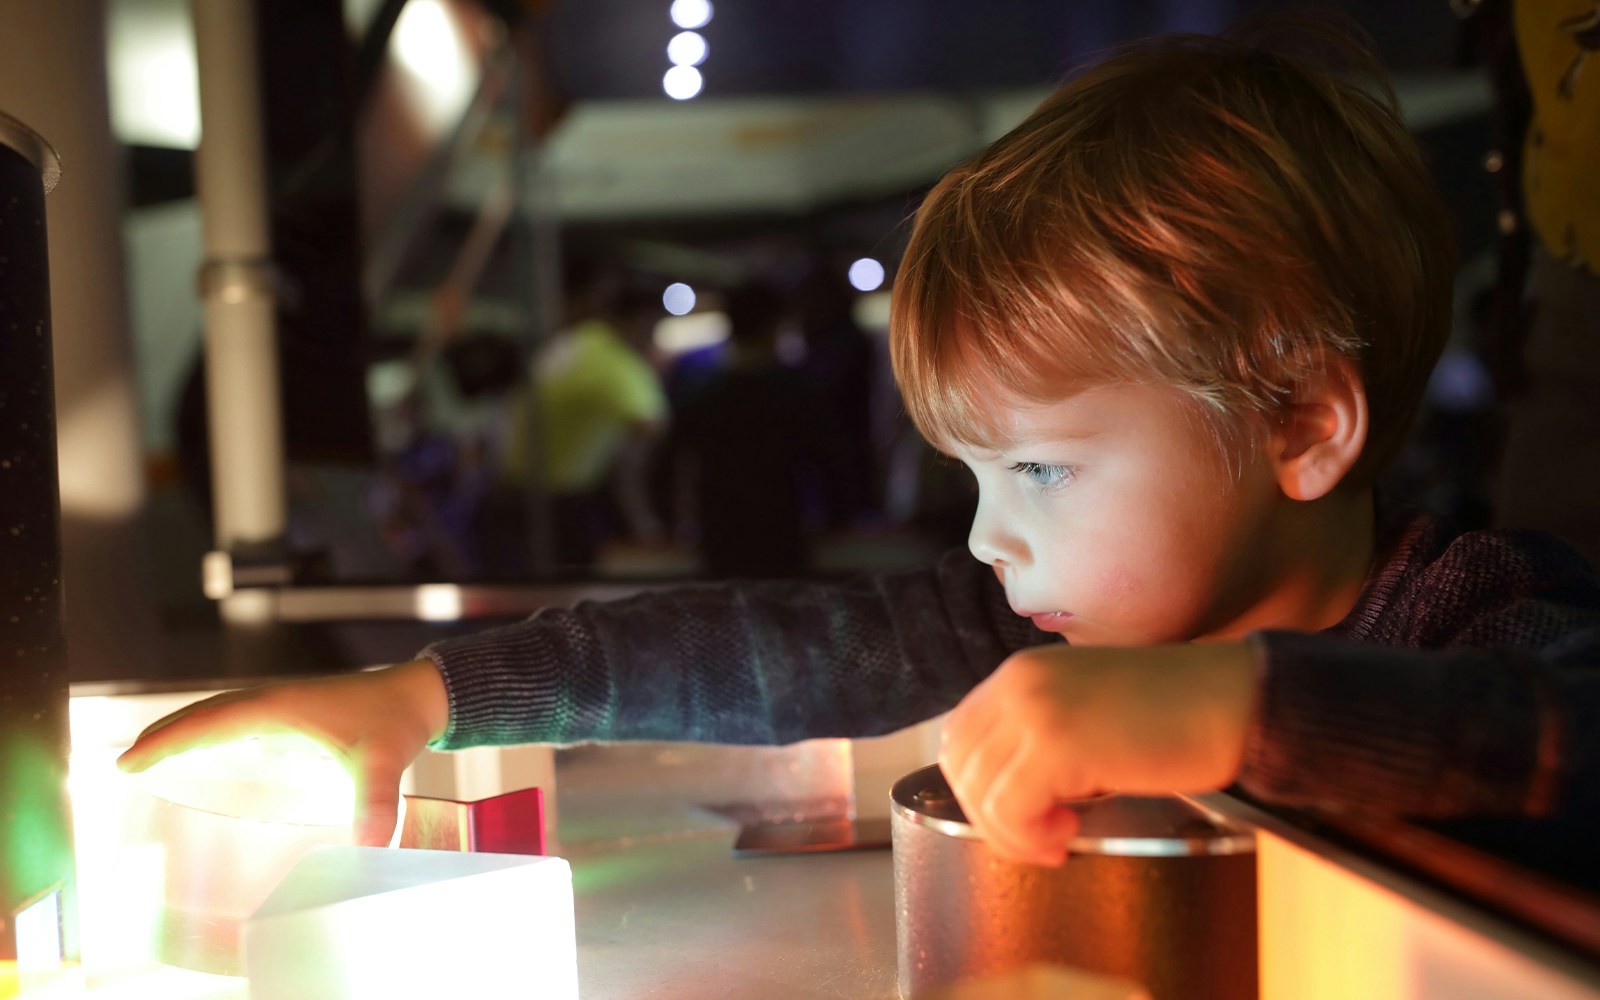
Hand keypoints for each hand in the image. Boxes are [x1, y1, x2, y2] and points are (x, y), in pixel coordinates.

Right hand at [117, 659, 448, 846]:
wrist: (419, 694)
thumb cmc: (396, 723)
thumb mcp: (382, 764)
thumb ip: (374, 804)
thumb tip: (370, 845)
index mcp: (280, 706)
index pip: (210, 721)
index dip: (169, 739)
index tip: (130, 758)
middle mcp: (274, 699)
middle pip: (205, 714)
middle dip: (164, 734)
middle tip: (123, 760)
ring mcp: (283, 703)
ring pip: (220, 712)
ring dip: (185, 729)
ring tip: (149, 752)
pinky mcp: (295, 712)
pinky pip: (240, 719)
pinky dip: (213, 729)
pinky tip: (208, 748)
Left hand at [940, 642, 1261, 866]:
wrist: (1233, 701)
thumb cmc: (1175, 712)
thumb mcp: (1086, 707)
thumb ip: (1039, 731)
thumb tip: (1005, 790)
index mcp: (1022, 672)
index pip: (960, 737)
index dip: (980, 785)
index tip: (1020, 813)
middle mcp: (1018, 684)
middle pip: (962, 767)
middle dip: (991, 816)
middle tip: (1041, 836)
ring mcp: (1034, 711)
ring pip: (979, 793)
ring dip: (1012, 832)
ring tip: (1061, 836)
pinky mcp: (1056, 746)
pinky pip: (1008, 810)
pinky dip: (1028, 837)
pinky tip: (1068, 835)